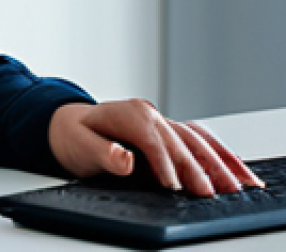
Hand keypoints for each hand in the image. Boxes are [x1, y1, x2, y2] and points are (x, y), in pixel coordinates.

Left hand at [48, 100, 264, 196]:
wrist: (71, 125)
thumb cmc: (75, 136)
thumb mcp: (80, 145)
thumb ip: (102, 153)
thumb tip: (124, 158)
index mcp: (128, 113)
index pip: (151, 139)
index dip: (164, 163)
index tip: (174, 187)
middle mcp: (149, 113)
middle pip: (178, 140)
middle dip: (195, 167)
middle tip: (209, 195)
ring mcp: (162, 121)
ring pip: (196, 139)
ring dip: (218, 162)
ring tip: (237, 186)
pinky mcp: (170, 132)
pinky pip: (200, 140)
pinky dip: (220, 155)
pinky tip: (238, 171)